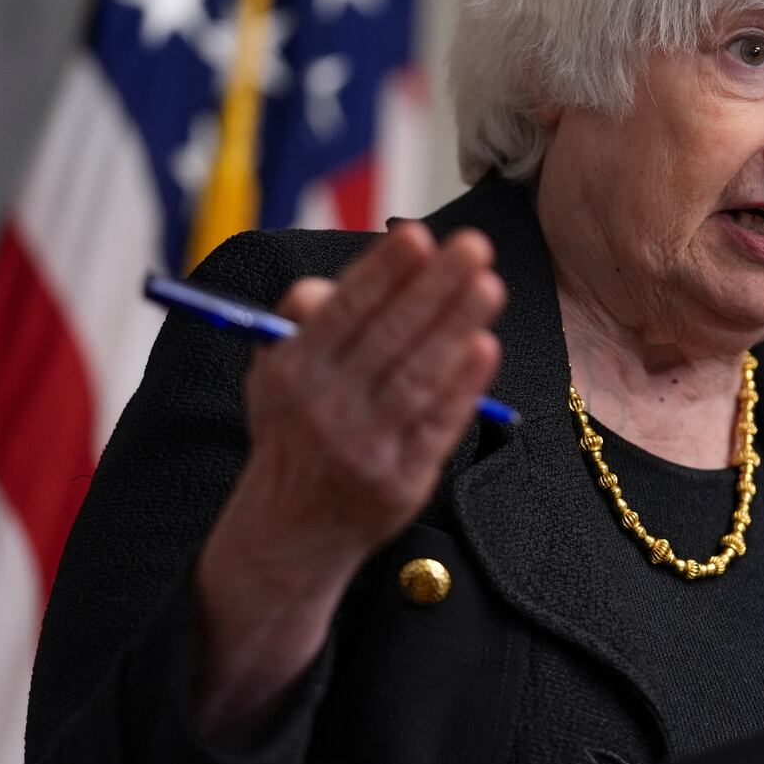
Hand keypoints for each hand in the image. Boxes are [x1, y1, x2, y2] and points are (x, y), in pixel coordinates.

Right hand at [194, 223, 503, 734]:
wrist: (290, 529)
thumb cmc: (295, 427)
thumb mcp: (274, 373)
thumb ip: (303, 321)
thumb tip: (333, 284)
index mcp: (292, 370)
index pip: (343, 311)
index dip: (382, 272)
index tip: (419, 234)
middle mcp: (325, 406)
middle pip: (388, 337)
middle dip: (433, 287)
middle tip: (474, 245)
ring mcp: (365, 445)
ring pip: (416, 376)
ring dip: (455, 326)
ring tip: (489, 284)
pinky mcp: (402, 478)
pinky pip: (437, 423)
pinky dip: (463, 385)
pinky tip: (485, 346)